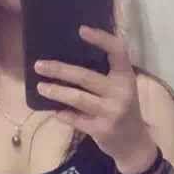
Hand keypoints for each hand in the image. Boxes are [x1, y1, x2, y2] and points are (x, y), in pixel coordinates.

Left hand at [34, 27, 153, 167]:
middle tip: (39, 65)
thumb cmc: (123, 109)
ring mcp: (112, 112)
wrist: (134, 143)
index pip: (118, 52)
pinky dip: (62, 114)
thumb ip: (105, 73)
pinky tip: (54, 111)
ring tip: (41, 87)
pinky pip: (75, 119)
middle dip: (60, 70)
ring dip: (56, 92)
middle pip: (86, 77)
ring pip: (78, 98)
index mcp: (126, 77)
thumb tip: (70, 55)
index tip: (81, 30)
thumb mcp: (122, 88)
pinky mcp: (102, 130)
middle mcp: (121, 92)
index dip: (101, 39)